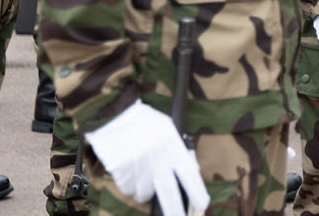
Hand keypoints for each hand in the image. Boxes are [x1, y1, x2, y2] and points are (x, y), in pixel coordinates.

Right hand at [84, 100, 209, 215]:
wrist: (115, 113)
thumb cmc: (143, 121)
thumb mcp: (168, 129)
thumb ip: (177, 150)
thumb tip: (189, 171)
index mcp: (172, 146)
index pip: (188, 174)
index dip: (196, 192)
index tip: (203, 205)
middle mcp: (157, 157)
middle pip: (168, 193)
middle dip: (175, 210)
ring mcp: (139, 164)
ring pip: (143, 194)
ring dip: (142, 190)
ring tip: (139, 171)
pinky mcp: (122, 169)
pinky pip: (127, 188)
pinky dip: (127, 184)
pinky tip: (127, 168)